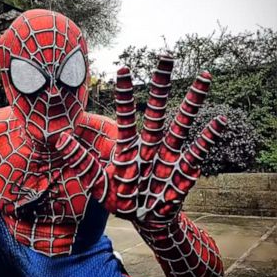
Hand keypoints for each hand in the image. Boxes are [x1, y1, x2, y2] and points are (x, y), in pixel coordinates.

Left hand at [56, 56, 226, 224]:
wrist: (144, 220)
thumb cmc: (120, 199)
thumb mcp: (97, 182)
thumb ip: (81, 161)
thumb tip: (58, 139)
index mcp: (129, 146)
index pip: (127, 114)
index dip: (125, 92)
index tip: (123, 67)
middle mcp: (150, 145)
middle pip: (158, 109)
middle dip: (161, 84)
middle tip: (166, 56)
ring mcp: (169, 155)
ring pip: (181, 123)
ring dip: (193, 101)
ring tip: (205, 76)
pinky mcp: (185, 170)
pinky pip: (198, 151)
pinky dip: (208, 137)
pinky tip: (219, 120)